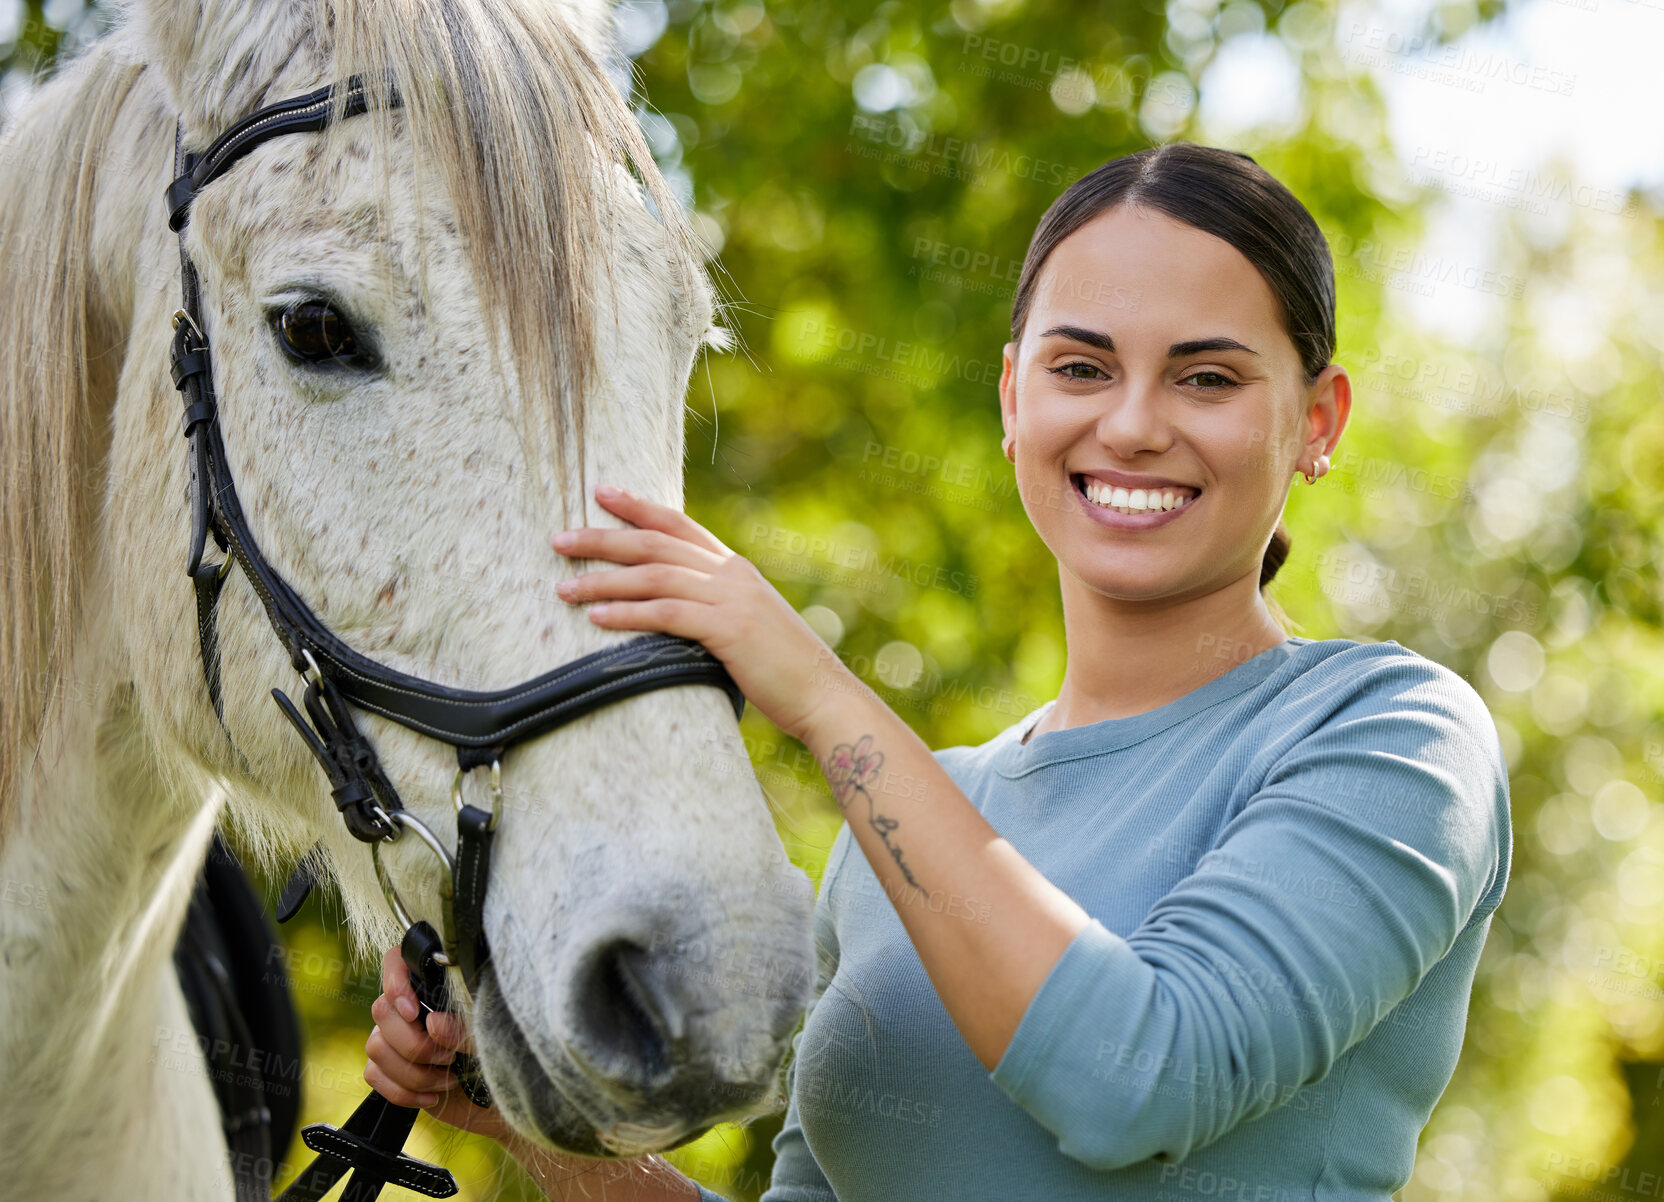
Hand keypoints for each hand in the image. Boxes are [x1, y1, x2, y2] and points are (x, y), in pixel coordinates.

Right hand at [364, 945, 510, 1139]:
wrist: (495, 1096)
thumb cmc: (493, 1052)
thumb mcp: (487, 1034)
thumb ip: (462, 1026)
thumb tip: (433, 1023)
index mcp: (432, 985)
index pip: (396, 961)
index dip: (395, 981)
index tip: (414, 1010)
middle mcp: (407, 1008)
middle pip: (382, 1011)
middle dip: (415, 1043)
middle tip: (449, 1057)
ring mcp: (393, 1038)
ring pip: (376, 1046)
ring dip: (414, 1072)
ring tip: (448, 1079)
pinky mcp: (387, 1069)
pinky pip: (374, 1075)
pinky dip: (404, 1091)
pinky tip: (432, 1096)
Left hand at [550, 484, 864, 743]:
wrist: (822, 694)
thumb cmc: (782, 669)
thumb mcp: (747, 624)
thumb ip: (713, 607)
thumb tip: (672, 610)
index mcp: (735, 568)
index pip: (678, 525)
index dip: (638, 506)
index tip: (600, 492)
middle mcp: (731, 574)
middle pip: (655, 544)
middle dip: (603, 538)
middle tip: (559, 537)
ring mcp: (731, 599)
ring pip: (654, 577)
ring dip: (603, 579)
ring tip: (564, 586)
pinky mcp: (728, 630)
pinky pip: (667, 614)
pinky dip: (628, 612)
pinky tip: (597, 616)